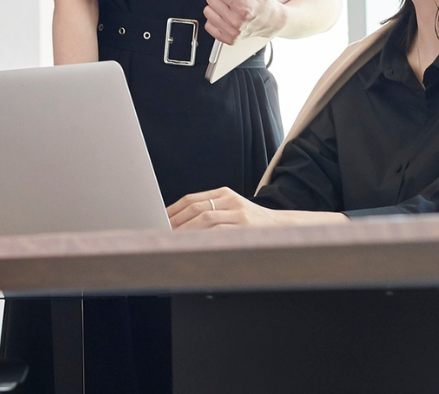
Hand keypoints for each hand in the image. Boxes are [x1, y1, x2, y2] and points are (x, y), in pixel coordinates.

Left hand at [166, 188, 343, 229]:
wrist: (282, 229)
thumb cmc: (251, 224)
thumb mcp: (231, 211)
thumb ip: (209, 213)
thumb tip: (176, 225)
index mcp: (224, 194)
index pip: (191, 199)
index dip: (172, 210)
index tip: (156, 221)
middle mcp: (231, 200)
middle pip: (195, 207)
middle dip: (175, 221)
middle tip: (158, 233)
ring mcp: (239, 213)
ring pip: (205, 218)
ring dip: (185, 230)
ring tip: (170, 240)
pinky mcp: (245, 226)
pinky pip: (219, 231)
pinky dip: (203, 238)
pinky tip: (192, 245)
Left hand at [202, 0, 285, 45]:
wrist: (273, 23)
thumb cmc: (266, 6)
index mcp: (244, 8)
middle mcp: (236, 22)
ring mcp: (231, 32)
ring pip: (207, 11)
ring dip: (215, 5)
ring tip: (227, 5)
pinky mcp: (228, 39)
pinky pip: (208, 25)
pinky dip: (214, 18)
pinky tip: (224, 15)